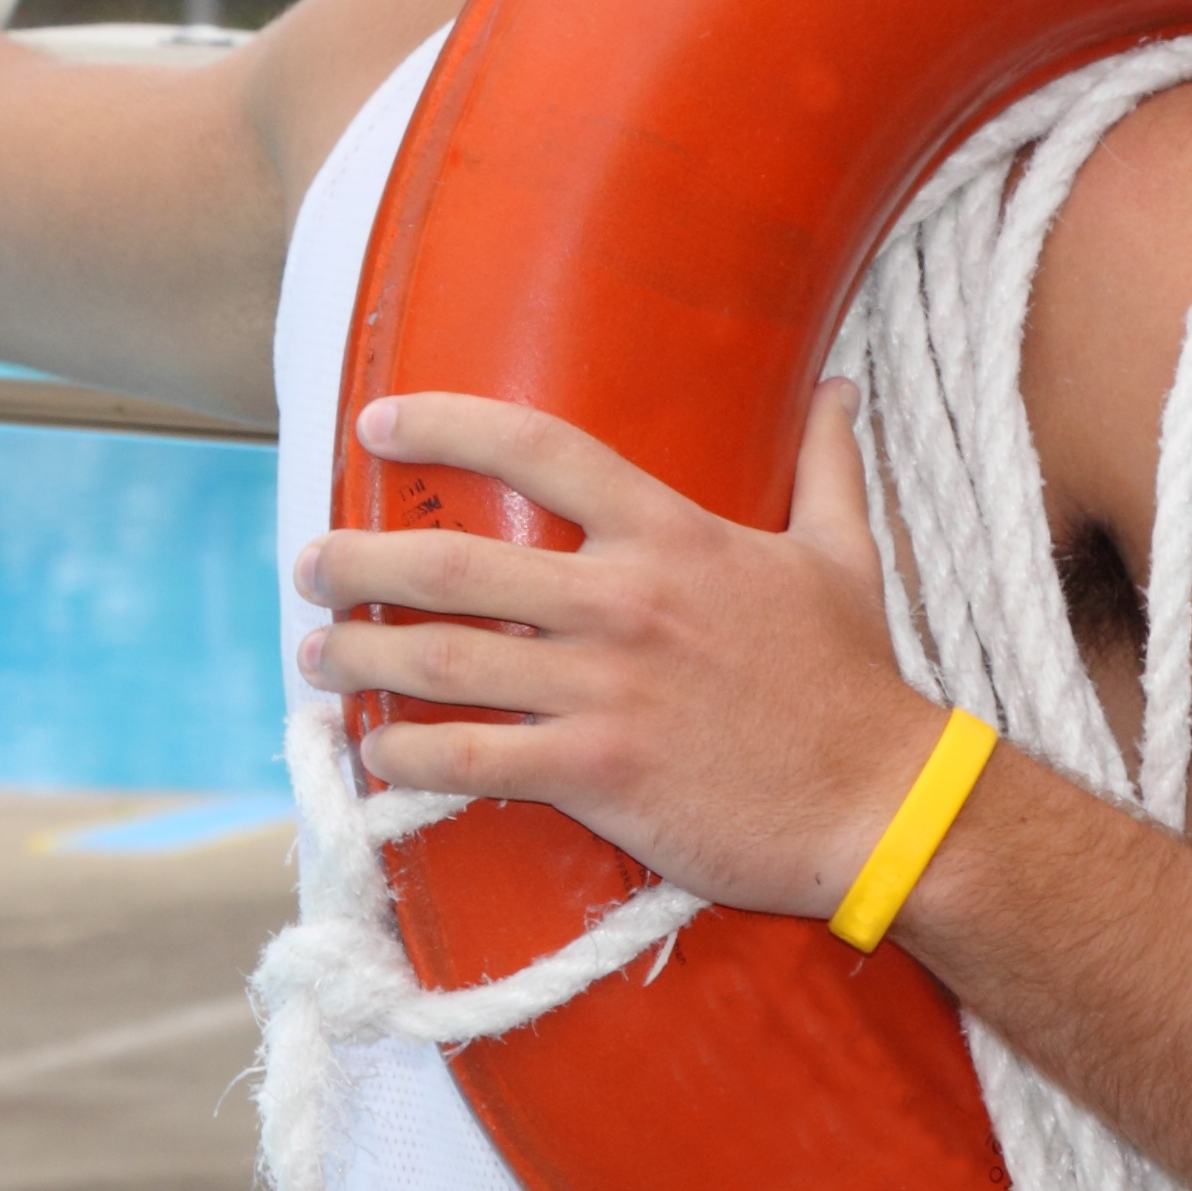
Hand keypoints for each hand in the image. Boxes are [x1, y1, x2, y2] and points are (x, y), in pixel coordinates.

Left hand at [295, 383, 949, 917]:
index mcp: (671, 534)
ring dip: (360, 658)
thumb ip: (830, 464)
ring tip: (314, 657)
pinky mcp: (599, 771)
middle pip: (455, 564)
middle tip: (308, 564)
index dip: (447, 424)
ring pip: (445, 661)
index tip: (378, 421)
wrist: (883, 804)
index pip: (539, 449)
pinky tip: (374, 752)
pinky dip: (409, 754)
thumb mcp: (847, 554)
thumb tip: (842, 386)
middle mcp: (623, 600)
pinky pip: (474, 758)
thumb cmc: (855, 681)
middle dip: (359, 562)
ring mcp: (606, 688)